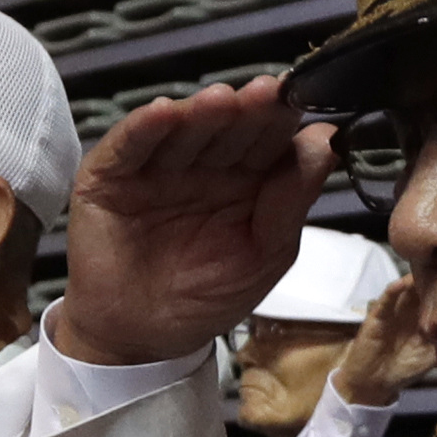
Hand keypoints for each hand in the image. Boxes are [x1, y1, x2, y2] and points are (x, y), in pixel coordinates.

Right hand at [58, 78, 334, 365]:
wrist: (140, 341)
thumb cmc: (205, 298)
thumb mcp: (265, 254)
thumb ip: (292, 200)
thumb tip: (327, 143)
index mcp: (247, 177)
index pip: (268, 138)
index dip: (282, 119)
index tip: (301, 102)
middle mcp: (204, 162)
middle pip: (229, 126)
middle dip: (248, 110)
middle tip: (267, 94)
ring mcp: (157, 164)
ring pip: (183, 129)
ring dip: (202, 112)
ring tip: (222, 102)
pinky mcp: (110, 174)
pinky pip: (128, 146)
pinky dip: (145, 128)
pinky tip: (164, 114)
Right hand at [329, 275, 434, 407]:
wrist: (374, 382)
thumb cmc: (403, 369)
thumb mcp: (430, 358)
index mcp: (425, 319)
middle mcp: (411, 310)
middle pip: (425, 287)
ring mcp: (395, 309)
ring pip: (407, 286)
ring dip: (417, 277)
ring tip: (430, 266)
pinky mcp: (379, 314)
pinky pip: (387, 297)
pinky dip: (395, 288)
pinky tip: (404, 282)